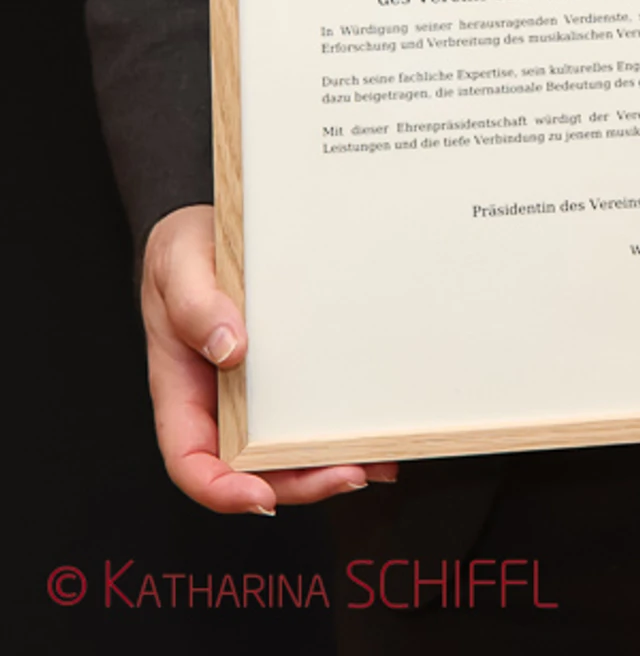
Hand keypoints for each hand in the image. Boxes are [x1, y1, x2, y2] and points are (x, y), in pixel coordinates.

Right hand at [140, 206, 395, 512]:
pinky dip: (337, 429)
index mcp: (181, 390)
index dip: (221, 488)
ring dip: (326, 465)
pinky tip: (374, 432)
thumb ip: (196, 306)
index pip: (191, 459)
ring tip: (376, 463)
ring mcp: (253, 393)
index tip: (258, 496)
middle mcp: (218, 402)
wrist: (212, 228)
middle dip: (298, 482)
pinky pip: (307, 411)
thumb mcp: (179, 265)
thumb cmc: (186, 251)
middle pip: (250, 467)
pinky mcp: (286, 373)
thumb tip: (230, 348)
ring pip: (284, 450)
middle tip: (348, 476)